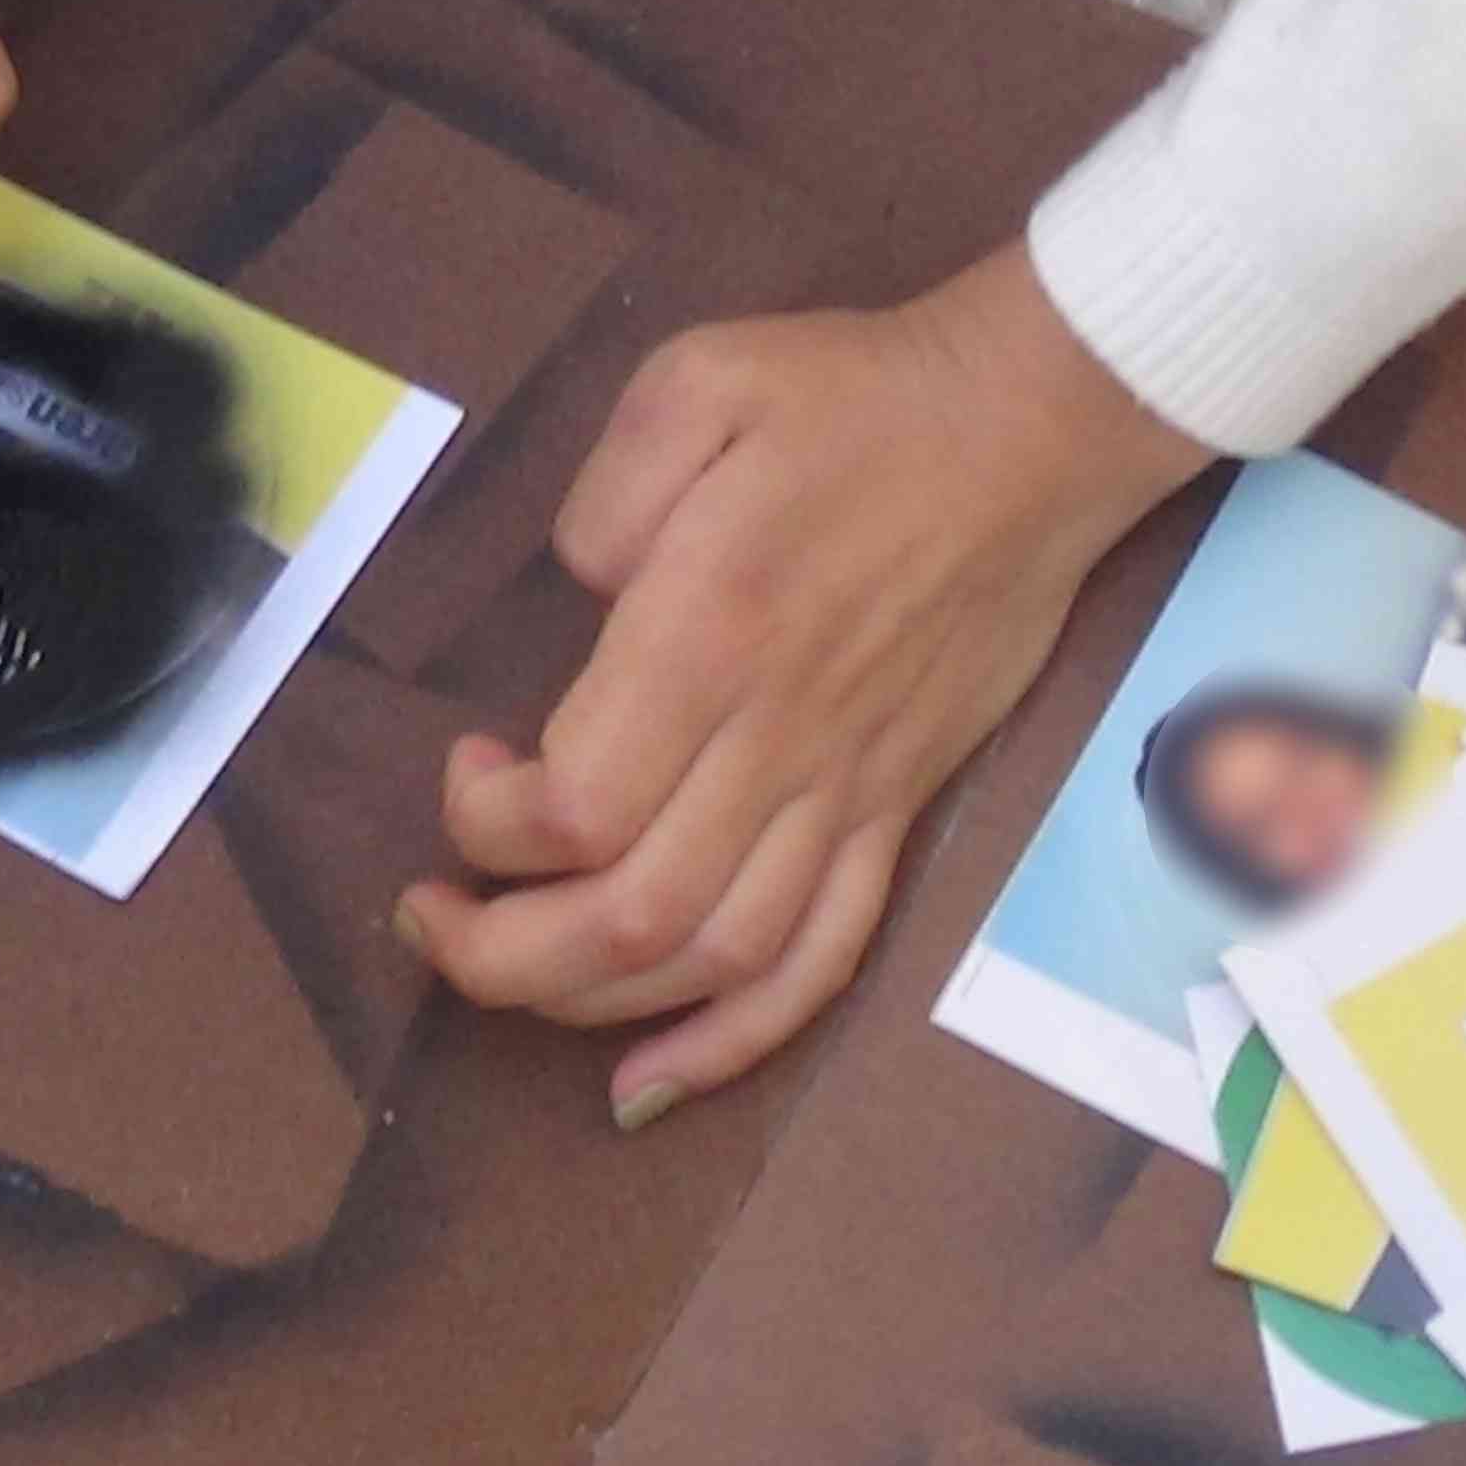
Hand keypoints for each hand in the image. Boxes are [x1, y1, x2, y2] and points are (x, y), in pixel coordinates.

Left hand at [394, 242, 1209, 1129]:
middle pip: (626, 921)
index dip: (485, 826)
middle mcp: (779, 741)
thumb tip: (583, 599)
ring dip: (588, 1005)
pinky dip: (732, 1043)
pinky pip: (821, 962)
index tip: (468, 765)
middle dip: (498, 953)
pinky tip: (651, 1082)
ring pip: (713, 961)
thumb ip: (607, 499)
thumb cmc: (854, 397)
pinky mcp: (898, 814)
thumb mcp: (697, 382)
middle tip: (432, 912)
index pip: (573, 807)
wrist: (1034, 426)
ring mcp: (849, 792)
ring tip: (507, 973)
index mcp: (712, 638)